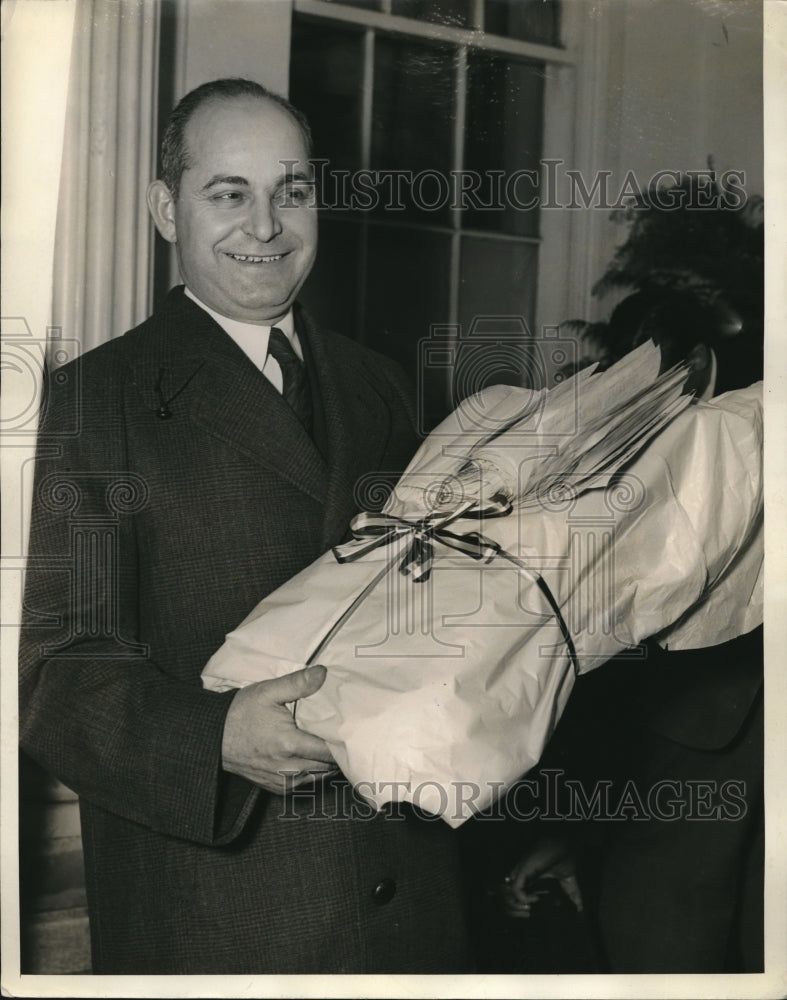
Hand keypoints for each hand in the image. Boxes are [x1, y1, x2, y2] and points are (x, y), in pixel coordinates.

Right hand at [221, 664, 336, 793]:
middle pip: (328, 765)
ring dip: (327, 762)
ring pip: (319, 776)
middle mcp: (288, 768)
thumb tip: (323, 673)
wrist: (214, 736)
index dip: (342, 740)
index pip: (329, 750)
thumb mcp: (268, 691)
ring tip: (329, 743)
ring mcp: (282, 781)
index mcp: (289, 744)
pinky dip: (313, 771)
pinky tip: (313, 755)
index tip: (349, 727)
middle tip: (343, 733)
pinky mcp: (277, 788)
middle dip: (337, 751)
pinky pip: (305, 783)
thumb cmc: (241, 713)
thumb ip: (298, 683)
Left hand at [501, 837, 582, 918]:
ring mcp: (521, 872)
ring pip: (507, 894)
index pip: (515, 894)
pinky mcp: (523, 870)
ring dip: (517, 907)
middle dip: (514, 910)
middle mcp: (522, 875)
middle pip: (506, 896)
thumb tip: (580, 909)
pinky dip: (524, 898)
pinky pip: (516, 889)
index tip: (531, 914)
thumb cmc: (564, 856)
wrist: (566, 843)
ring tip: (531, 910)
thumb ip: (572, 894)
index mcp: (529, 877)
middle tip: (529, 915)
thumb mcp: (567, 880)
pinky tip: (535, 898)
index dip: (518, 907)